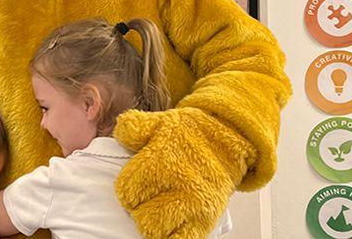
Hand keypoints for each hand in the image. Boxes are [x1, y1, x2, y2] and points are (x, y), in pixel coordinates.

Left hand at [113, 108, 251, 238]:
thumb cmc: (192, 134)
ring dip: (154, 225)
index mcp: (160, 161)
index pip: (127, 190)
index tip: (133, 188)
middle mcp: (177, 185)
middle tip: (146, 202)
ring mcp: (193, 205)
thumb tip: (121, 129)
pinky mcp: (206, 219)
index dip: (127, 191)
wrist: (231, 139)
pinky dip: (171, 237)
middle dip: (139, 211)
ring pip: (157, 231)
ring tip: (158, 214)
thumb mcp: (161, 123)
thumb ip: (136, 127)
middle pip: (140, 216)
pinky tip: (170, 228)